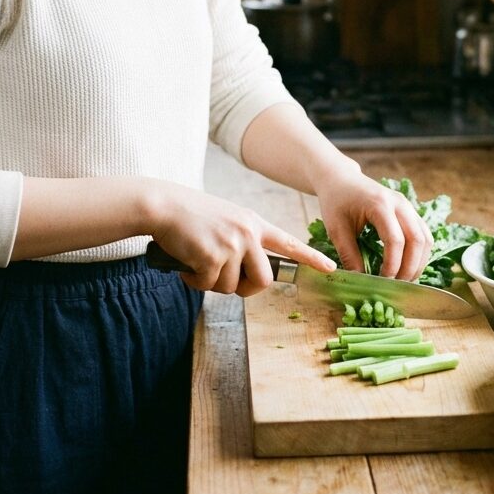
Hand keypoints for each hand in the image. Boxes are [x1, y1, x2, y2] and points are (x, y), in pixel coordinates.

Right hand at [150, 184, 335, 297]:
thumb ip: (242, 242)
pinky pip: (208, 285)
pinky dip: (194, 280)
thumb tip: (244, 276)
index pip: (288, 242)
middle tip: (222, 279)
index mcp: (254, 222)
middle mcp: (248, 232)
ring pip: (231, 286)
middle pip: (263, 280)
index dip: (310, 258)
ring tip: (197, 260)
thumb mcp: (226, 221)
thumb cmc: (190, 216)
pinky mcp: (212, 255)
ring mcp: (232, 243)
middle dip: (244, 288)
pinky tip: (185, 262)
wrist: (163, 205)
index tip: (330, 268)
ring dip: (211, 282)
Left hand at [314, 171, 432, 280]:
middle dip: (410, 267)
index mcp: (379, 204)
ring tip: (403, 280)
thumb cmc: (336, 202)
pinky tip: (407, 266)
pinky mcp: (410, 211)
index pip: (395, 240)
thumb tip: (361, 281)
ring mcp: (408, 205)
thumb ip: (348, 254)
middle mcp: (399, 203)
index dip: (392, 264)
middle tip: (396, 286)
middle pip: (417, 240)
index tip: (382, 281)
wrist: (341, 179)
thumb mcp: (336, 229)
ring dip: (418, 262)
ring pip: (425, 238)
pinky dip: (420, 254)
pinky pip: (424, 234)